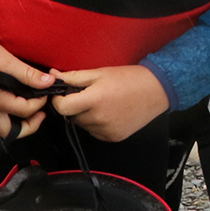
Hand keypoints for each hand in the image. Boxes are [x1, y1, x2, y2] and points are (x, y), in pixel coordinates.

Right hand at [0, 40, 54, 138]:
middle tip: (40, 113)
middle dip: (29, 126)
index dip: (40, 103)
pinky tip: (13, 108)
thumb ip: (29, 74)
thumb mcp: (7, 61)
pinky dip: (5, 121)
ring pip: (0, 130)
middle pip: (11, 132)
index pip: (25, 111)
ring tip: (29, 112)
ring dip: (17, 126)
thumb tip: (48, 82)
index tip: (45, 92)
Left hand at [51, 65, 168, 141]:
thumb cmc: (130, 78)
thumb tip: (52, 76)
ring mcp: (106, 131)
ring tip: (104, 103)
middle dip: (76, 106)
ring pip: (84, 125)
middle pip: (72, 116)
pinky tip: (111, 113)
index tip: (65, 94)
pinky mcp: (113, 137)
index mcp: (94, 100)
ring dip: (87, 116)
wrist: (158, 90)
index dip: (59, 100)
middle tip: (91, 96)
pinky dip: (98, 124)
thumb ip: (74, 77)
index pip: (62, 107)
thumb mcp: (101, 73)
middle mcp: (98, 119)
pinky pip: (96, 132)